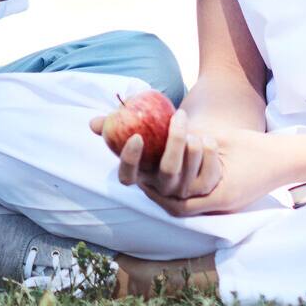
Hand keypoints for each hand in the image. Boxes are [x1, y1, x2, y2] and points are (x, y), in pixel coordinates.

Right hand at [90, 107, 221, 200]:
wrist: (194, 148)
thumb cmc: (159, 136)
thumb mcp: (141, 129)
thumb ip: (117, 124)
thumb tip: (94, 123)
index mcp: (141, 177)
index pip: (128, 177)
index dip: (130, 160)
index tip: (136, 136)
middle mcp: (162, 189)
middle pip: (168, 169)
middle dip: (175, 139)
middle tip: (179, 115)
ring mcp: (185, 191)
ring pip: (191, 163)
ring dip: (193, 137)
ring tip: (190, 125)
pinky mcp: (207, 188)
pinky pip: (211, 163)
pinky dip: (209, 145)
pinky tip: (205, 137)